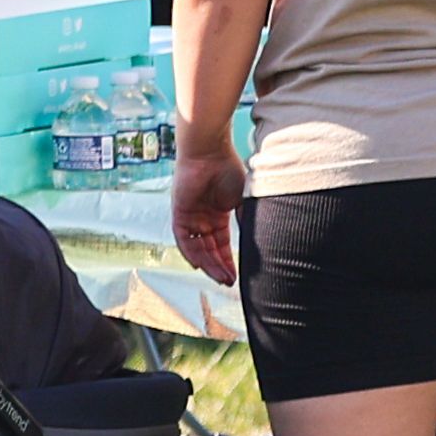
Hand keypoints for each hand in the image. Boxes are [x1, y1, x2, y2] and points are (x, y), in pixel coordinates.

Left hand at [170, 136, 245, 283]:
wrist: (211, 152)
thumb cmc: (228, 169)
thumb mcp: (242, 200)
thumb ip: (246, 220)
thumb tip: (257, 241)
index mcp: (217, 214)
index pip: (221, 244)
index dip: (228, 261)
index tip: (237, 276)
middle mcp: (202, 218)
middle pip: (209, 249)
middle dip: (218, 267)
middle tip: (229, 283)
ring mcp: (190, 216)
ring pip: (197, 248)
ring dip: (208, 264)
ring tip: (221, 278)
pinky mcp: (179, 212)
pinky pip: (183, 239)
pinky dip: (190, 253)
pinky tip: (200, 266)